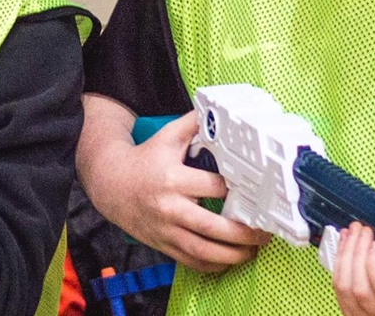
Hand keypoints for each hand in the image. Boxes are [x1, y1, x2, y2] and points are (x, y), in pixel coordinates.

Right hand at [76, 102, 271, 272]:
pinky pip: (191, 262)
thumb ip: (195, 124)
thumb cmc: (145, 159)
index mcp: (173, 179)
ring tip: (253, 250)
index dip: (238, 192)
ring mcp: (166, 230)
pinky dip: (213, 266)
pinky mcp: (163, 245)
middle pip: (211, 227)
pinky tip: (230, 260)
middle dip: (242, 234)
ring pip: (203, 251)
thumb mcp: (168, 137)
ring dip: (232, 255)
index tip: (259, 194)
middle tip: (264, 233)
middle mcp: (170, 208)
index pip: (213, 188)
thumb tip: (221, 109)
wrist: (110, 184)